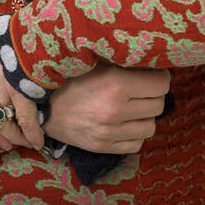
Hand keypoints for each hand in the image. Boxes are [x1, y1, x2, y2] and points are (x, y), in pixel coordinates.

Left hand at [0, 43, 44, 150]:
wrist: (50, 27)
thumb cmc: (31, 34)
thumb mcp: (6, 43)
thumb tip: (3, 87)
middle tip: (1, 144)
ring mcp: (1, 82)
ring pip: (0, 119)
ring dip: (12, 135)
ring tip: (23, 143)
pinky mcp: (21, 90)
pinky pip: (24, 120)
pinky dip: (30, 134)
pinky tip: (37, 141)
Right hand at [44, 65, 170, 154]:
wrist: (43, 107)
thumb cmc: (72, 79)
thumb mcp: (98, 62)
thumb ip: (126, 61)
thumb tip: (155, 57)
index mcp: (116, 84)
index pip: (161, 84)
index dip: (159, 77)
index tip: (152, 74)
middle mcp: (115, 110)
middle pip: (158, 105)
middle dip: (154, 95)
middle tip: (142, 89)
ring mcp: (109, 133)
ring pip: (150, 126)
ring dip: (145, 116)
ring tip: (133, 106)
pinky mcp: (103, 148)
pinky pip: (137, 144)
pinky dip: (135, 134)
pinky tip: (125, 123)